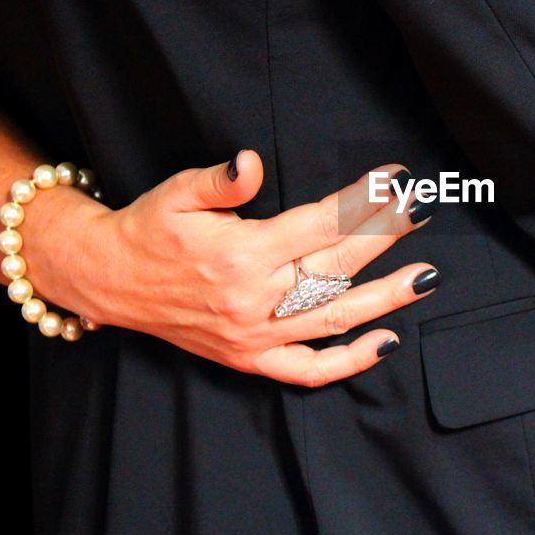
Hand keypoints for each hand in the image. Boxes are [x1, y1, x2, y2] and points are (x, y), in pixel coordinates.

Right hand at [34, 150, 434, 386]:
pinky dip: (350, 361)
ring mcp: (254, 334)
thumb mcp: (176, 193)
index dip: (364, 202)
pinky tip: (387, 342)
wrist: (108, 281)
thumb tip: (251, 163)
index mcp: (241, 253)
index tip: (396, 181)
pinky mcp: (249, 358)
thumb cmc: (148, 230)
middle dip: (386, 236)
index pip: (321, 224)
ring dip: (386, 298)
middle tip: (422, 213)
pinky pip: (308, 370)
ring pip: (334, 317)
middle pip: (337, 266)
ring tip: (426, 277)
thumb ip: (220, 181)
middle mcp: (253, 298)